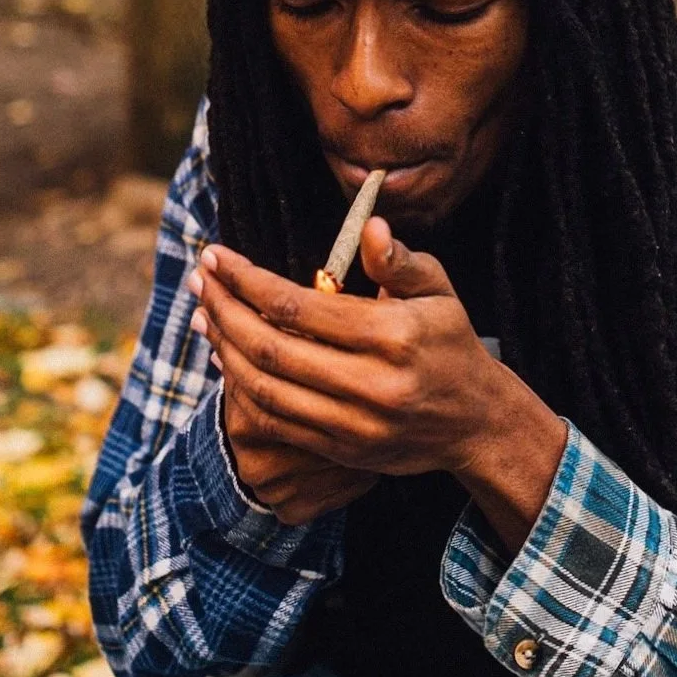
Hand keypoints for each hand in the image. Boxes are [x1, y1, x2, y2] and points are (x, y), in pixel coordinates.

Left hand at [191, 221, 567, 552]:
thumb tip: (369, 226)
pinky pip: (276, 420)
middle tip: (200, 279)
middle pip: (271, 348)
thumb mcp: (438, 291)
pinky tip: (227, 357)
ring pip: (264, 388)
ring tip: (203, 314)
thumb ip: (400, 261)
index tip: (217, 256)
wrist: (475, 423)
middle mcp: (371, 384)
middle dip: (224, 310)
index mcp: (392, 336)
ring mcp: (353, 425)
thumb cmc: (451, 343)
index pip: (298, 307)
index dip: (248, 280)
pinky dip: (242, 388)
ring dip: (223, 349)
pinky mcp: (341, 450)